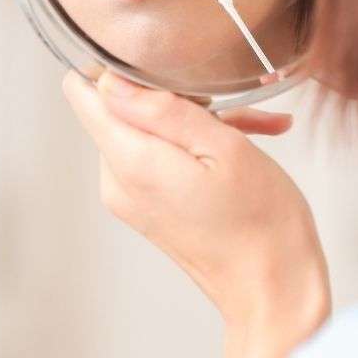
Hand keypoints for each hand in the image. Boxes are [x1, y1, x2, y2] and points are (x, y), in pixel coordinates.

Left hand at [62, 69, 330, 357]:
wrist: (274, 290)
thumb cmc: (261, 221)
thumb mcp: (224, 148)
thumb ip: (163, 110)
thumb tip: (108, 80)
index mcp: (130, 163)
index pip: (83, 92)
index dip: (120, 67)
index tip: (170, 72)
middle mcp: (118, 181)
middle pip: (120, 108)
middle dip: (173, 96)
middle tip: (229, 106)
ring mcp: (131, 198)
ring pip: (148, 129)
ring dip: (197, 120)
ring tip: (252, 130)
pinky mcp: (149, 208)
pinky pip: (161, 156)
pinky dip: (199, 145)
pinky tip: (247, 144)